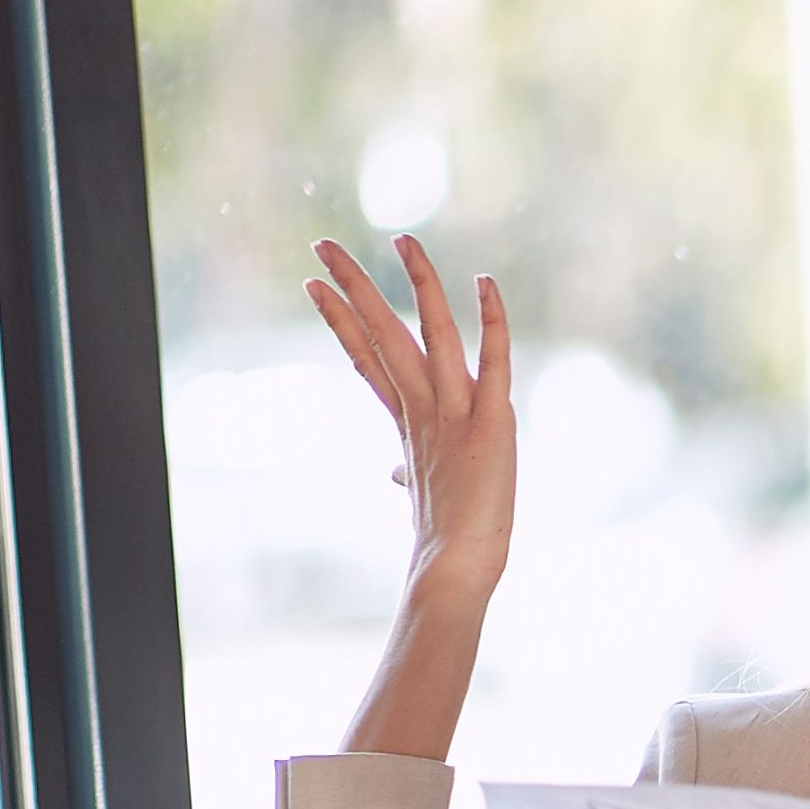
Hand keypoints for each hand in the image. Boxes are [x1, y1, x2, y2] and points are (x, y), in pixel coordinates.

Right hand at [308, 234, 519, 592]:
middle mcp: (423, 407)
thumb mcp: (420, 492)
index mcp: (406, 420)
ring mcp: (454, 411)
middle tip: (320, 243)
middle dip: (352, 286)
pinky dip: (493, 319)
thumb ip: (405, 471)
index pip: (366, 356)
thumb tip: (391, 475)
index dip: (341, 319)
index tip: (315, 285)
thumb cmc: (443, 536)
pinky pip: (495, 358)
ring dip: (416, 283)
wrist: (456, 568)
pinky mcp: (491, 419)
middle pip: (380, 333)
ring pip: (430, 332)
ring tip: (402, 240)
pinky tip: (485, 282)